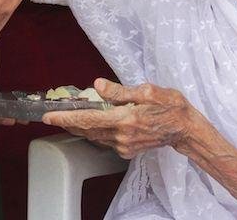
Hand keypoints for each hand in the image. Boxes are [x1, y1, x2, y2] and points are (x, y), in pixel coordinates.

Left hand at [42, 78, 195, 158]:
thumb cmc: (171, 107)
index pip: (88, 119)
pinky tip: (92, 122)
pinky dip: (95, 131)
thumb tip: (97, 86)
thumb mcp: (148, 91)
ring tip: (68, 116)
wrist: (187, 129)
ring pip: (94, 136)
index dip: (66, 118)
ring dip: (80, 127)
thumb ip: (120, 91)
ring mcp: (124, 146)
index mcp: (126, 120)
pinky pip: (104, 140)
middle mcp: (122, 136)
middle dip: (68, 122)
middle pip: (87, 130)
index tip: (49, 116)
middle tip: (52, 114)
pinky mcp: (127, 150)